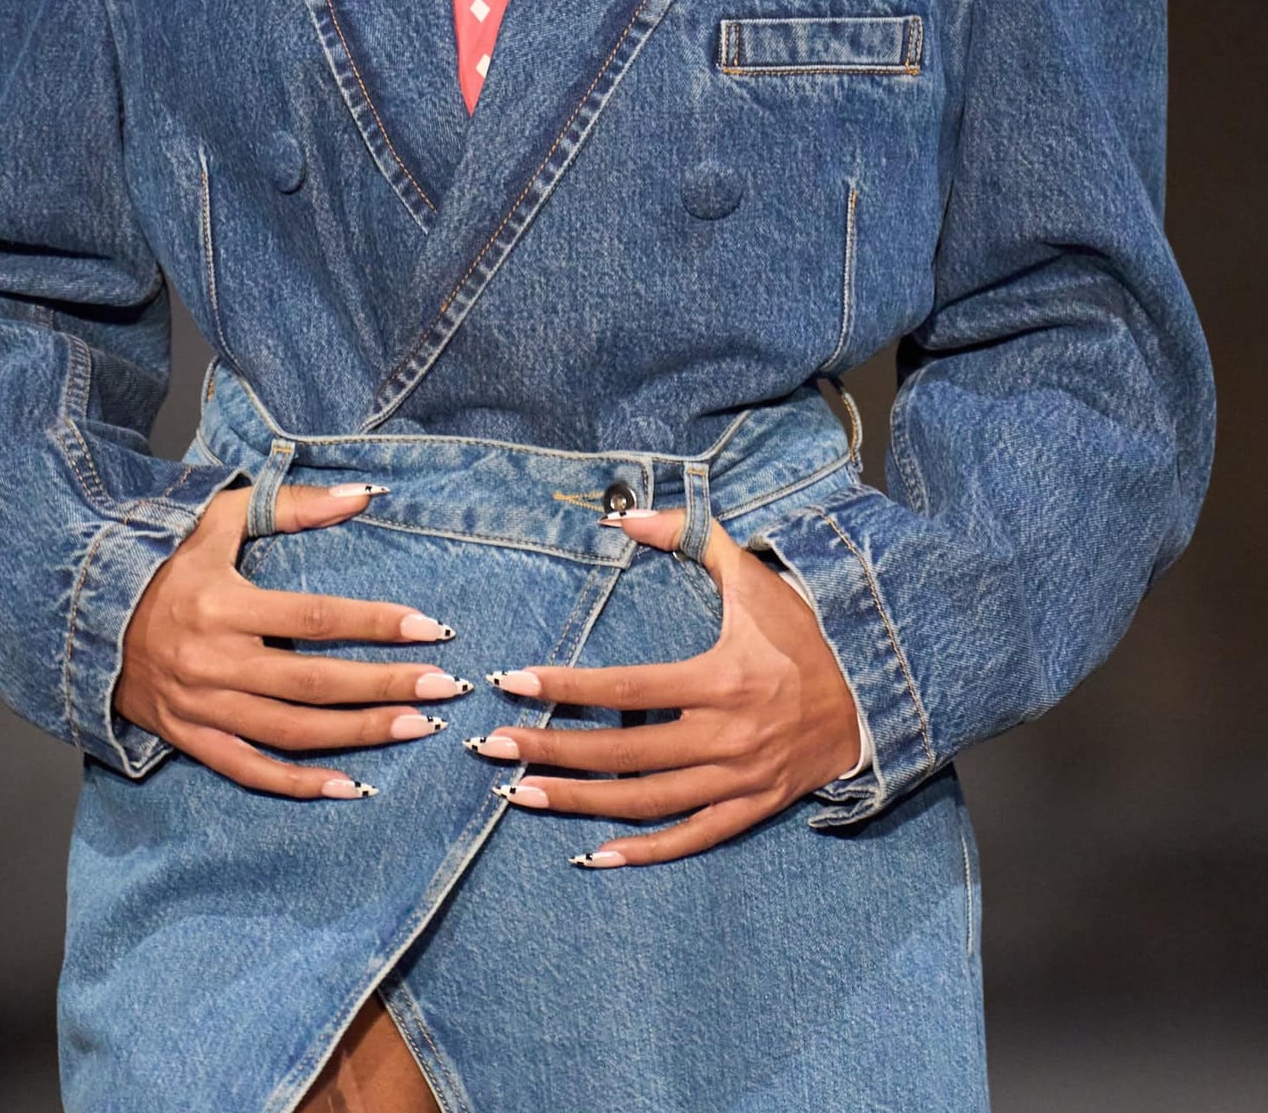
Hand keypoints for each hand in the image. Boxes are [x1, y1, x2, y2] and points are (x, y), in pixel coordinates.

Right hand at [113, 481, 470, 797]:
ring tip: (414, 728)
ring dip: (357, 734)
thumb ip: (290, 508)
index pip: (315, 619)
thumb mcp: (216, 519)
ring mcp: (201, 707)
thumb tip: (360, 496)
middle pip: (314, 683)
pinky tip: (348, 787)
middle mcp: (214, 661)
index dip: (376, 624)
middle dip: (383, 685)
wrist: (80, 613)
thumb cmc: (158, 560)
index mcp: (223, 604)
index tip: (430, 628)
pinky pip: (248, 771)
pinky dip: (297, 785)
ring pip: (291, 732)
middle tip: (440, 686)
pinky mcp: (188, 738)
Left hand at [468, 505, 862, 865]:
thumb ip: (694, 538)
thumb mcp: (755, 577)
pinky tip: (595, 855)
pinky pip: (693, 837)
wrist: (876, 690)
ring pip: (647, 801)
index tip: (513, 682)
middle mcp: (724, 736)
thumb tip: (629, 515)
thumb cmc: (806, 631)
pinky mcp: (753, 806)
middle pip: (623, 753)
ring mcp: (738, 779)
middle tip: (494, 748)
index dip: (566, 686)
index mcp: (719, 678)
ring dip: (581, 802)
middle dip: (552, 749)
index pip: (626, 688)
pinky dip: (646, 850)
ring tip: (522, 796)